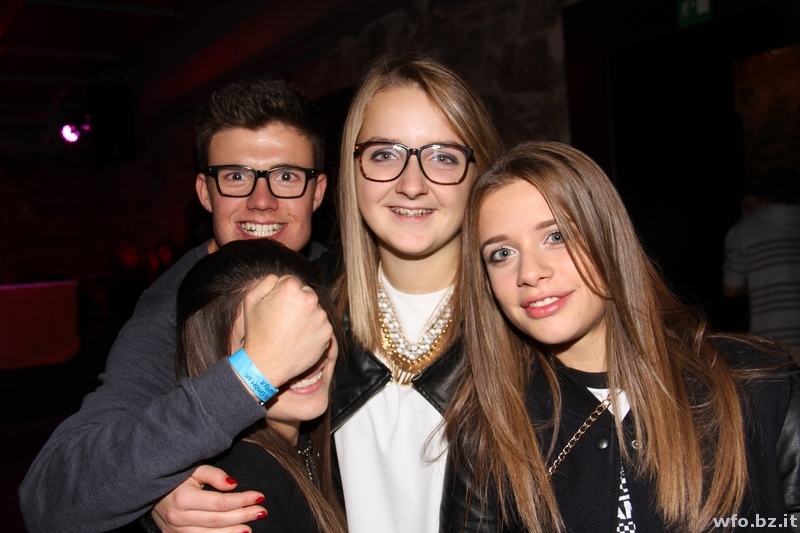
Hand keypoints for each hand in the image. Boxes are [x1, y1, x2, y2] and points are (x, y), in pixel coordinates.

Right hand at [151, 465, 265, 532]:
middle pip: (218, 521)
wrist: (148, 489)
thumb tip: (233, 484)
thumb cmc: (175, 475)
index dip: (242, 500)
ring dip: (233, 532)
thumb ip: (213, 474)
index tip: (259, 496)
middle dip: (243, 516)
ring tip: (250, 527)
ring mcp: (175, 531)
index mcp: (183, 498)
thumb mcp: (193, 468)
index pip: (221, 503)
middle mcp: (178, 517)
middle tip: (262, 511)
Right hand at [242, 275, 333, 386]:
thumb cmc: (257, 332)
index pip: (292, 282)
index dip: (282, 294)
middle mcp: (310, 299)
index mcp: (291, 288)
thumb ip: (267, 281)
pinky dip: (313, 330)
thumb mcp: (251, 300)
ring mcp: (321, 317)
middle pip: (306, 294)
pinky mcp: (327, 333)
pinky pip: (321, 326)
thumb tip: (280, 278)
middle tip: (284, 320)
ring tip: (291, 331)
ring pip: (315, 310)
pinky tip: (299, 338)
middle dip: (297, 303)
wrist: (266, 364)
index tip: (276, 308)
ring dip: (307, 316)